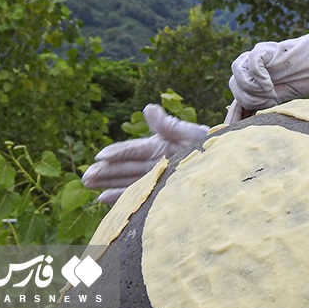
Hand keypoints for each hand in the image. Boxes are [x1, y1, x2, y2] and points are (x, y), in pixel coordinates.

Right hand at [82, 104, 208, 204]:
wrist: (223, 163)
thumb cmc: (208, 144)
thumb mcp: (189, 132)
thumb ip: (167, 124)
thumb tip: (148, 108)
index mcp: (158, 145)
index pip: (133, 150)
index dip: (117, 152)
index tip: (100, 156)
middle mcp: (153, 162)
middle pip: (124, 166)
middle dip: (105, 171)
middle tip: (86, 176)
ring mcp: (155, 177)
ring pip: (126, 180)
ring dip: (107, 183)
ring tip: (87, 184)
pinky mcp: (159, 191)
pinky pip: (137, 194)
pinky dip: (120, 197)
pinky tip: (102, 199)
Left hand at [228, 17, 308, 114]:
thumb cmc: (307, 77)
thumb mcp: (283, 96)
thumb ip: (265, 103)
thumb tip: (248, 122)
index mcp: (255, 81)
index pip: (237, 97)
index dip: (235, 113)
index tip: (238, 126)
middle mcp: (252, 68)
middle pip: (235, 87)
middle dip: (251, 100)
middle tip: (271, 100)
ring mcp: (257, 57)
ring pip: (238, 75)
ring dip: (253, 89)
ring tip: (271, 92)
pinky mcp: (266, 49)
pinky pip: (251, 63)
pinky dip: (258, 77)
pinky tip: (270, 84)